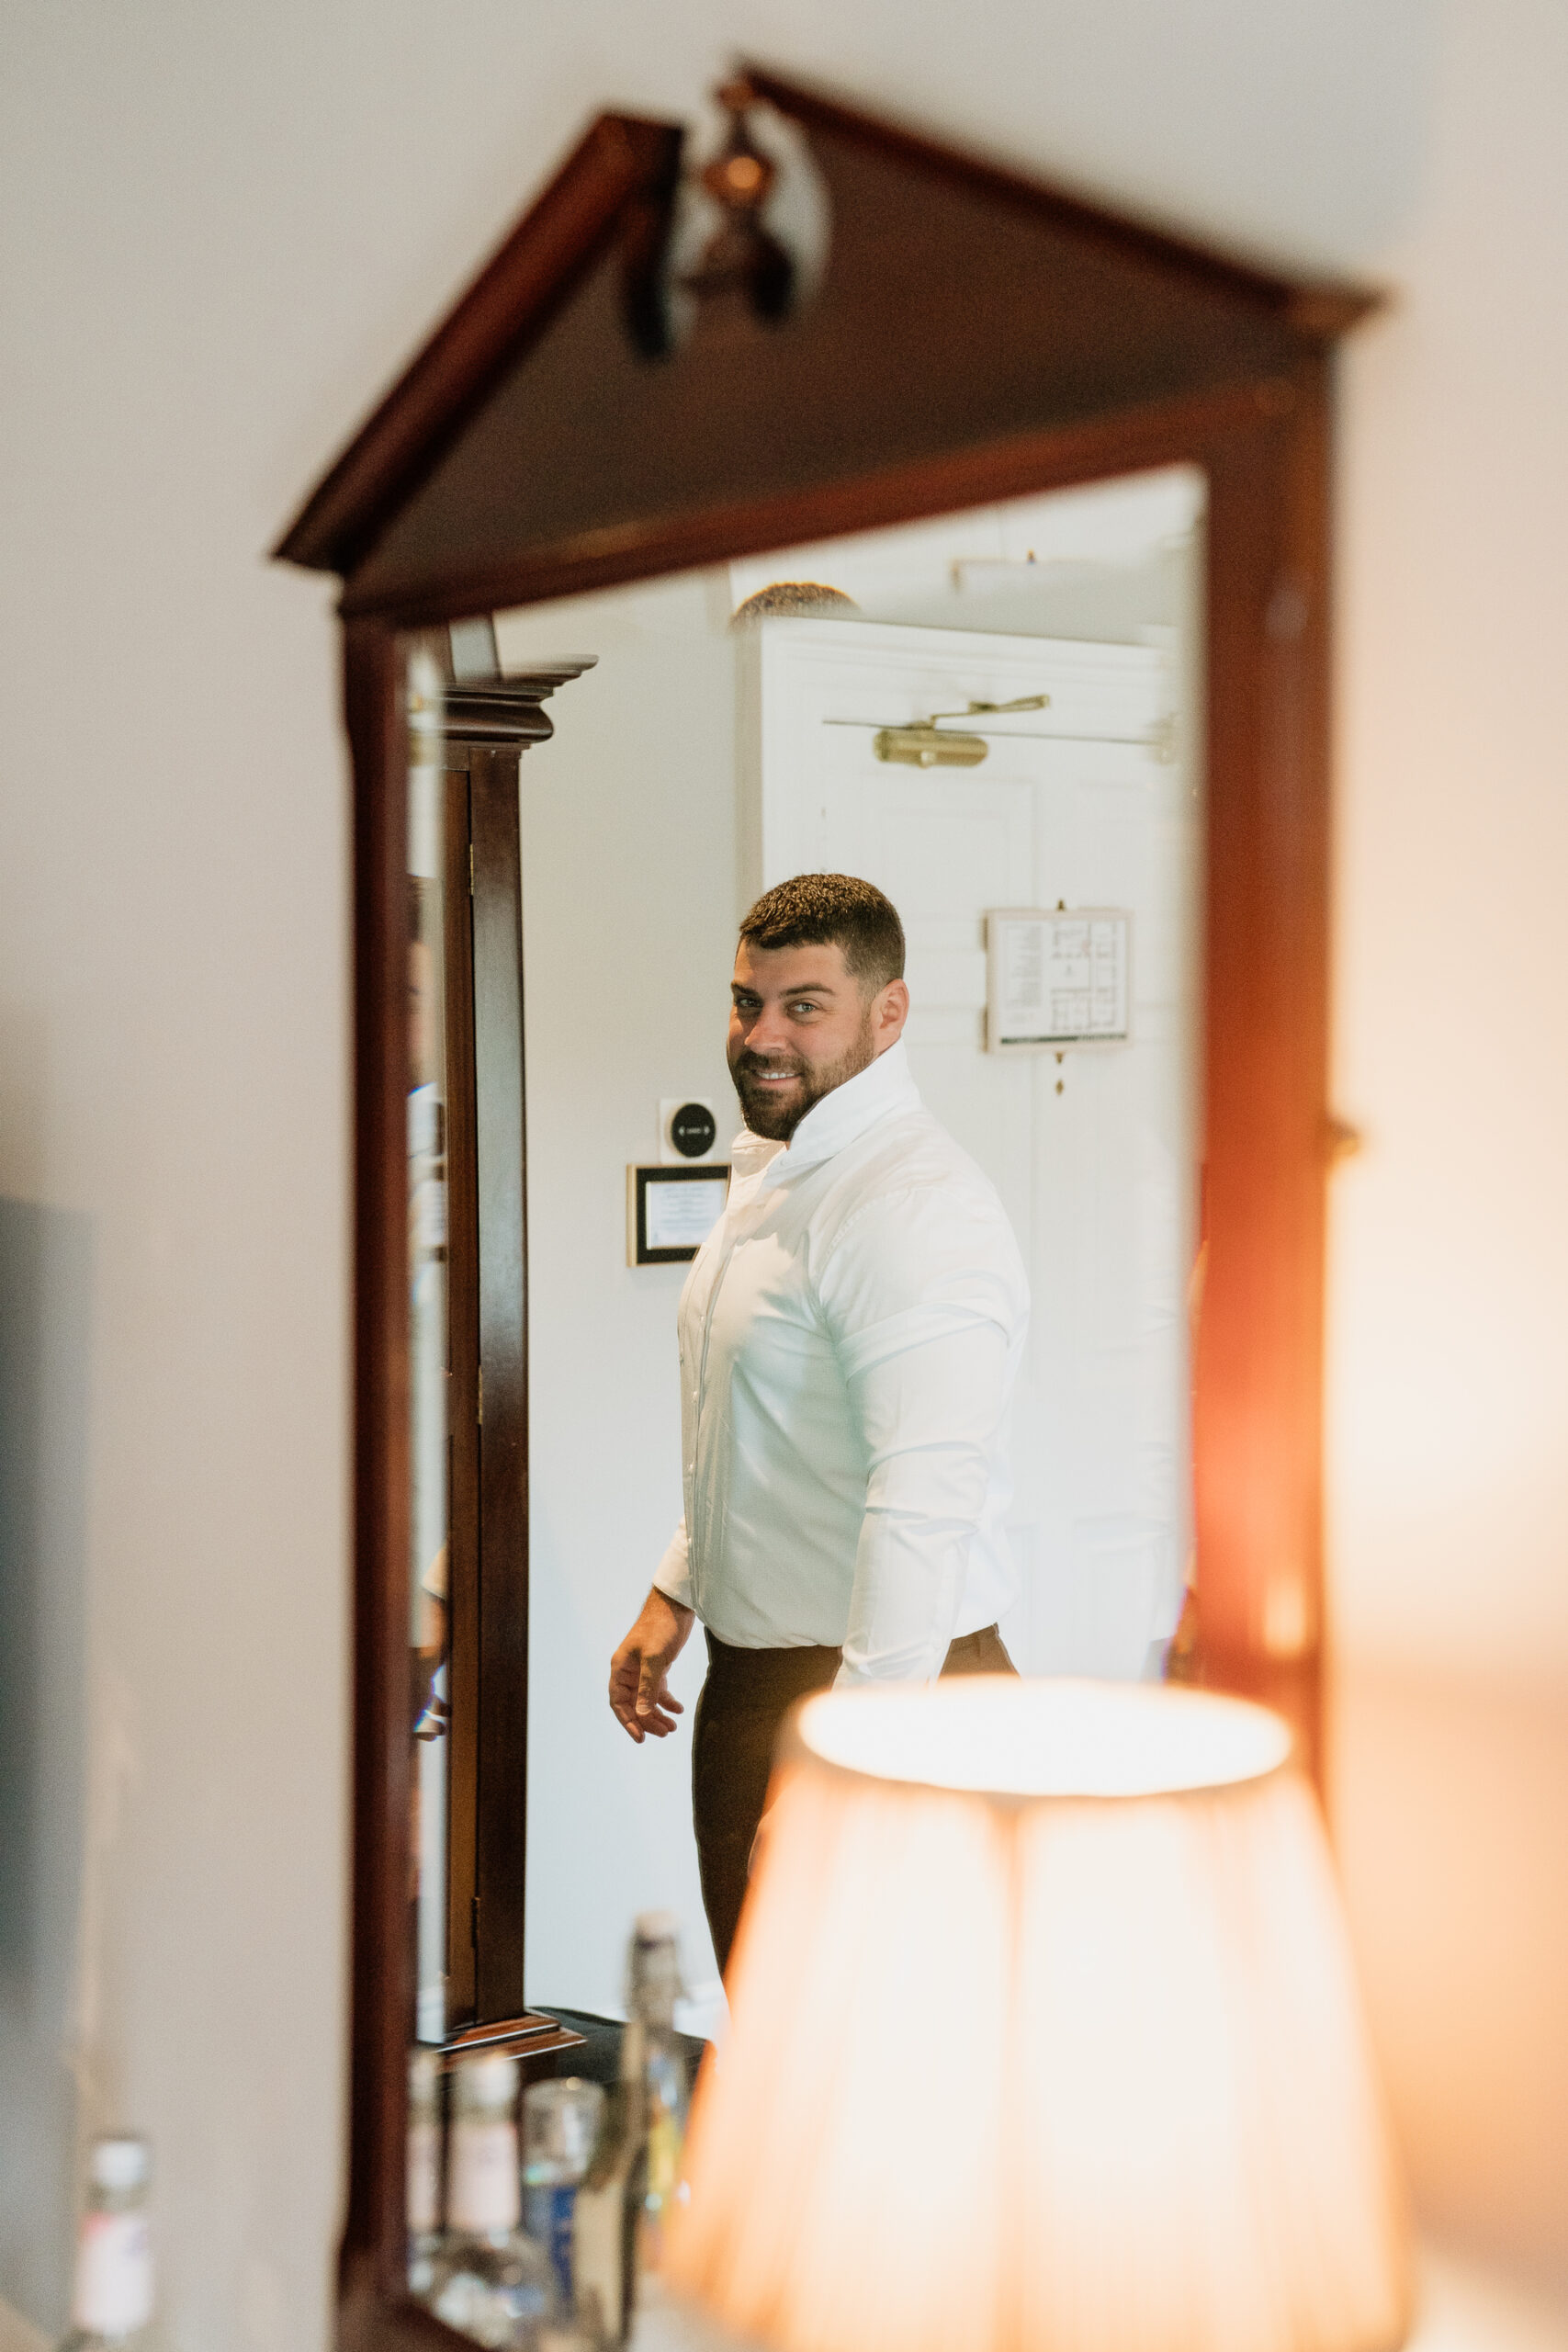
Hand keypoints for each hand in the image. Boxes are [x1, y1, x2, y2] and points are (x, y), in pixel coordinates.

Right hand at [610, 1587, 694, 1742]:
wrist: (676, 1605)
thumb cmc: (661, 1627)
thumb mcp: (654, 1659)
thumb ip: (648, 1687)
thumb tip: (641, 1715)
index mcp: (620, 1668)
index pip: (618, 1702)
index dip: (628, 1722)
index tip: (641, 1738)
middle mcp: (628, 1671)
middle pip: (633, 1704)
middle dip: (647, 1721)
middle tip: (665, 1733)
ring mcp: (642, 1670)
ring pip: (646, 1700)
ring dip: (658, 1714)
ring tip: (673, 1728)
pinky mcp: (657, 1666)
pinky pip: (658, 1691)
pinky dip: (668, 1702)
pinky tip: (679, 1710)